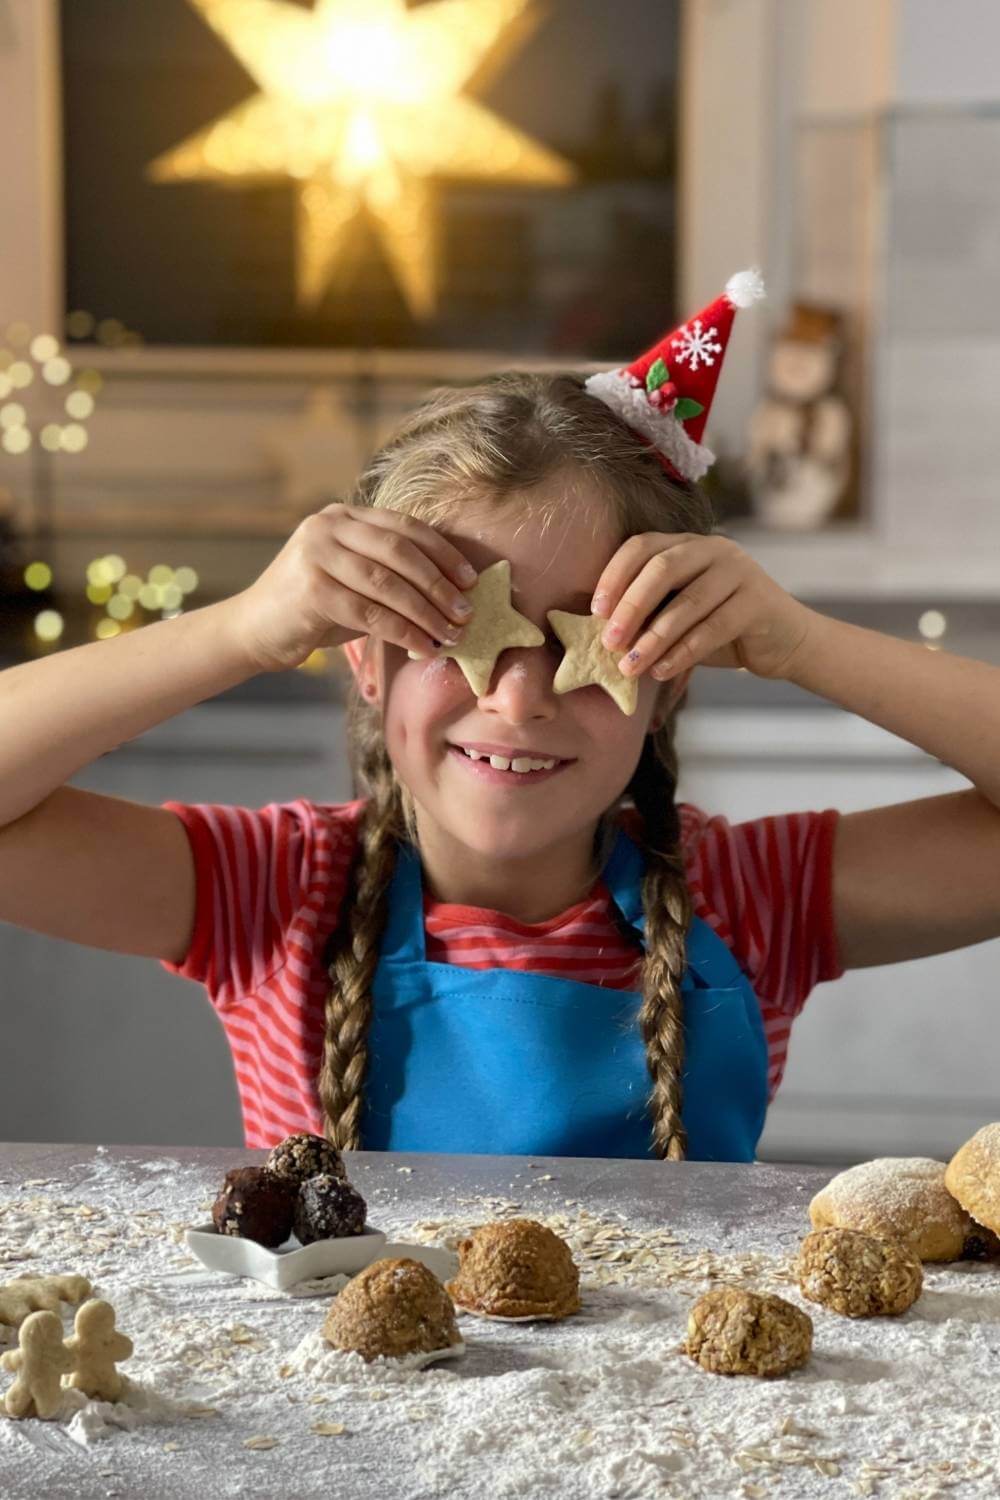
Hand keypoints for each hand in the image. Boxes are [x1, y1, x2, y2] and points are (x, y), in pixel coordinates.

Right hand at [224, 502, 478, 672]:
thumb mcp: (352, 577)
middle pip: (400, 551)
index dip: (443, 552)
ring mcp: (316, 555)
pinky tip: (424, 646)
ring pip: (388, 584)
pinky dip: (405, 632)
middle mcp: (327, 526)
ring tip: (452, 633)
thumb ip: (389, 572)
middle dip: (440, 583)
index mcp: (342, 515)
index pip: (404, 527)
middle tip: (466, 611)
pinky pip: (371, 613)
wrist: (253, 630)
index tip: (471, 579)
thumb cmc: (313, 608)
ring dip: (428, 612)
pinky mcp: (312, 591)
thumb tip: (452, 590)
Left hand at [589, 532, 813, 681]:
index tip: (596, 611)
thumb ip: (649, 614)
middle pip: (662, 569)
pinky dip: (682, 653)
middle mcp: (714, 549)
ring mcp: (739, 571)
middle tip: (609, 642)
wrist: (784, 641)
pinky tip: (661, 671)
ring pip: (687, 603)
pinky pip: (713, 628)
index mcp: (687, 543)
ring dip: (653, 639)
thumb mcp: (679, 615)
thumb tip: (601, 634)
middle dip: (631, 607)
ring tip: (630, 667)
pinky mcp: (758, 601)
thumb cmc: (721, 629)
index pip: (642, 546)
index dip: (615, 575)